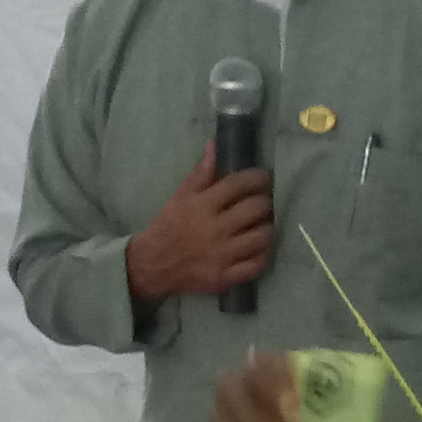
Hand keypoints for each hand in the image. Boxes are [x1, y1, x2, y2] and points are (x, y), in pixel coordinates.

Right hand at [126, 149, 272, 301]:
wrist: (154, 264)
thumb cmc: (170, 226)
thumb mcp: (181, 196)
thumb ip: (201, 173)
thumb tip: (214, 145)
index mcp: (203, 205)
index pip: (238, 185)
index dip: (257, 178)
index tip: (264, 178)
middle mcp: (215, 229)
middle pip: (255, 209)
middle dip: (265, 202)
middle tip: (264, 201)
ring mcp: (222, 255)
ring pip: (261, 236)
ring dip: (267, 227)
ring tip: (263, 223)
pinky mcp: (225, 276)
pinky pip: (256, 264)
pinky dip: (263, 254)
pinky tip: (259, 247)